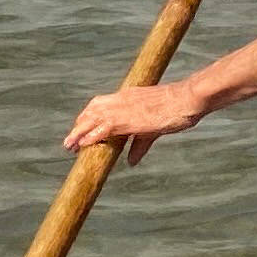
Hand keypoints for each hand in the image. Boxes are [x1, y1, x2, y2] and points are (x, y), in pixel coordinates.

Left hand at [63, 79, 204, 162]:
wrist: (186, 99)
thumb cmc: (176, 109)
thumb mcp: (154, 128)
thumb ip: (140, 144)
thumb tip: (131, 161)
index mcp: (128, 96)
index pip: (100, 104)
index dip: (87, 117)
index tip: (79, 129)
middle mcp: (121, 99)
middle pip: (92, 110)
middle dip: (79, 125)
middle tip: (69, 142)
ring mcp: (124, 108)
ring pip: (93, 118)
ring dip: (79, 132)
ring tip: (69, 146)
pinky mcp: (128, 119)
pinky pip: (103, 128)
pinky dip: (91, 136)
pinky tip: (83, 145)